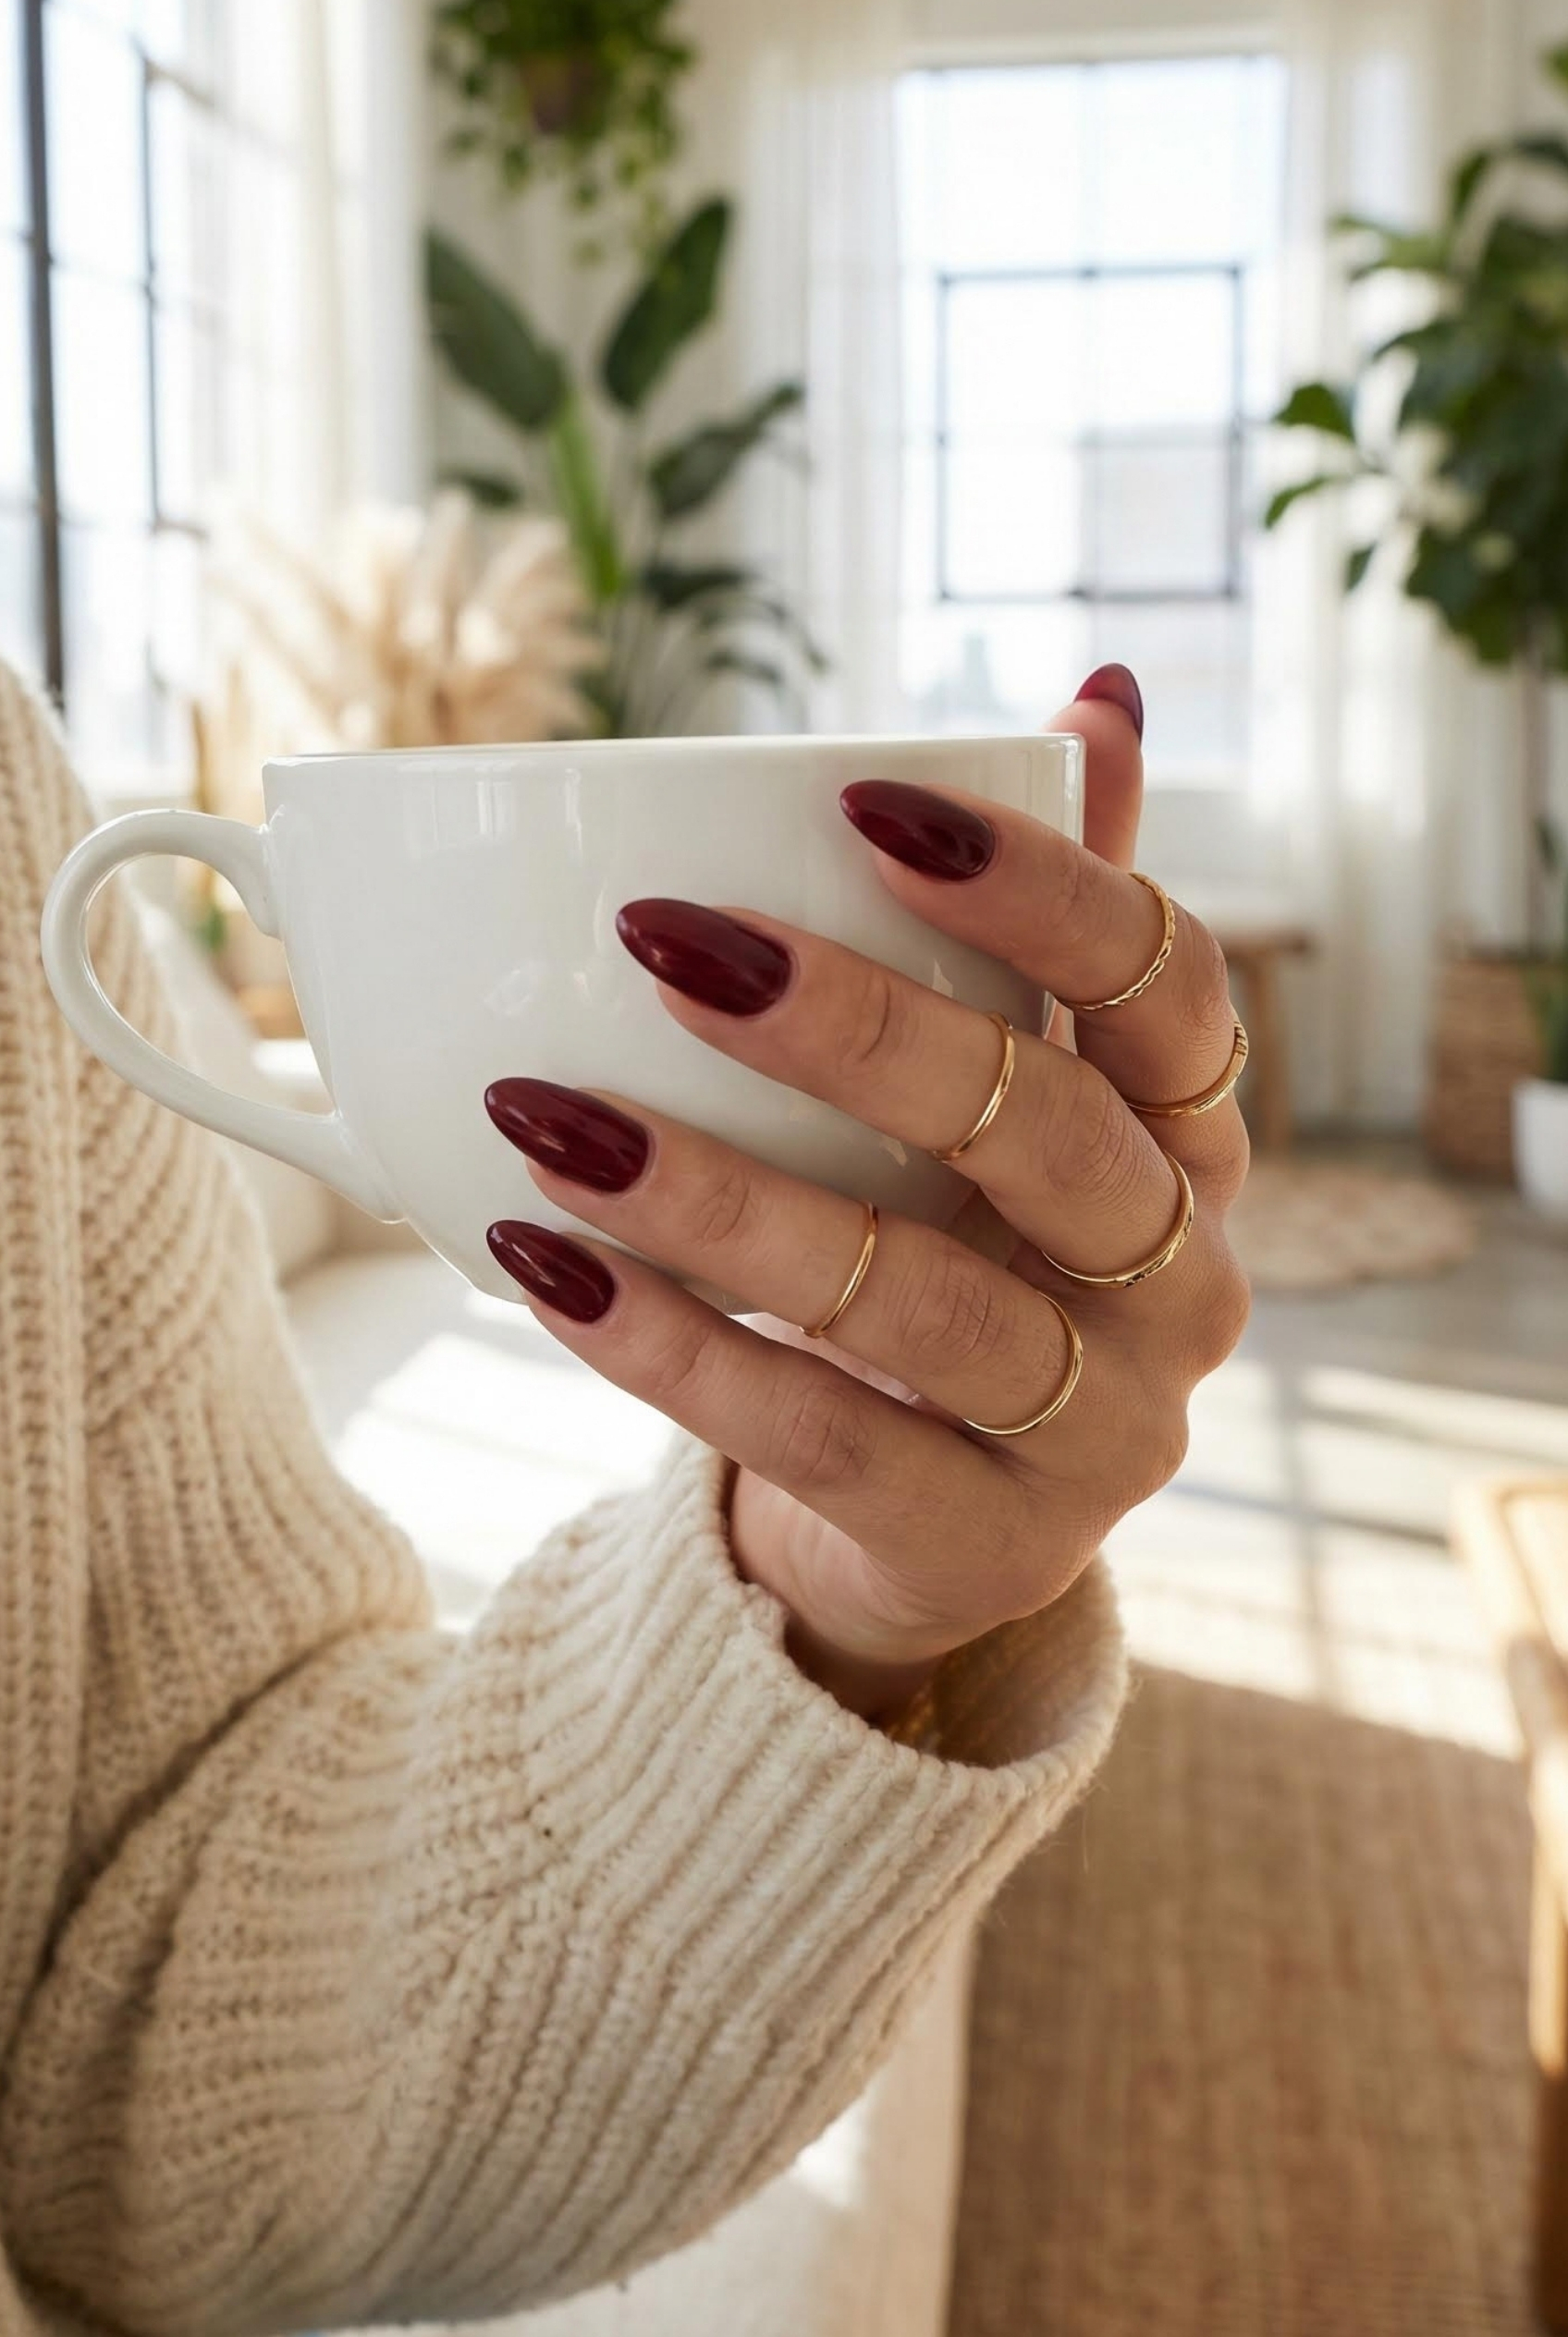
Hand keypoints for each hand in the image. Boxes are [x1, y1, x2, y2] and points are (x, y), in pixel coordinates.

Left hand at [483, 675, 1250, 1722]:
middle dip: (859, 1031)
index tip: (864, 802)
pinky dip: (672, 1351)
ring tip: (552, 1121)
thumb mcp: (1014, 1095)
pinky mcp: (992, 1547)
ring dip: (723, 1202)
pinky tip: (547, 1266)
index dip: (1043, 886)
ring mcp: (1102, 1432)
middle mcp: (1183, 1282)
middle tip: (666, 940)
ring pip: (921, 1301)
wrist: (940, 1521)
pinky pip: (823, 1439)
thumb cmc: (963, 1254)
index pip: (1170, 986)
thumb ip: (1047, 920)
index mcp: (1191, 1139)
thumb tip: (1107, 696)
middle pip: (1047, 1134)